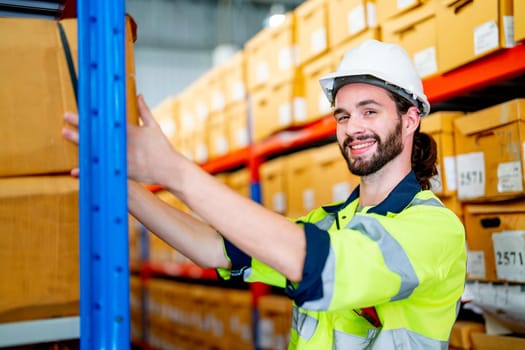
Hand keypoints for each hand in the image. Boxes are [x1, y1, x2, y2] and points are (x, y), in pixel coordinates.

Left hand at [62, 95, 178, 185]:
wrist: (170, 169)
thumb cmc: (163, 148)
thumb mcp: (154, 128)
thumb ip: (144, 111)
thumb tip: (139, 95)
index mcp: (131, 132)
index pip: (107, 121)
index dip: (93, 116)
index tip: (81, 109)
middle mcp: (124, 145)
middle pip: (98, 135)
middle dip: (81, 128)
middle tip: (66, 120)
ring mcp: (122, 159)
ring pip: (97, 151)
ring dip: (80, 144)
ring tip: (67, 135)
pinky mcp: (122, 172)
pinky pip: (102, 170)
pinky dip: (89, 170)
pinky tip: (76, 170)